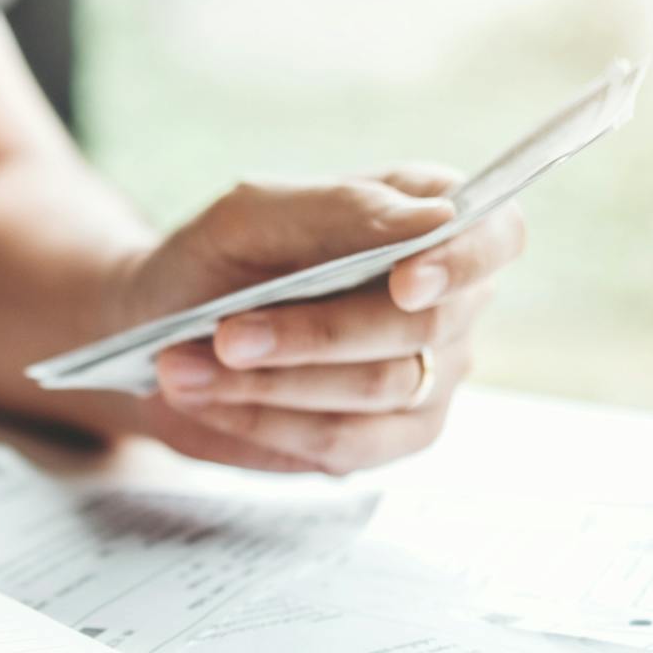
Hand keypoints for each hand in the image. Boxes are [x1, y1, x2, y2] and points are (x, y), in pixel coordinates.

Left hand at [115, 166, 524, 473]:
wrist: (158, 328)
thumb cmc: (216, 258)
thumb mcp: (253, 214)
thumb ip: (339, 209)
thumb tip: (433, 219)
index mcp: (428, 219)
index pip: (494, 236)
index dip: (460, 262)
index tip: (404, 283)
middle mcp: (449, 301)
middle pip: (425, 327)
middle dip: (317, 334)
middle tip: (225, 334)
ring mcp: (429, 376)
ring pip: (378, 388)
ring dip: (272, 382)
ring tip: (182, 366)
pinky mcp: (389, 439)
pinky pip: (347, 443)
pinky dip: (267, 422)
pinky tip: (206, 399)